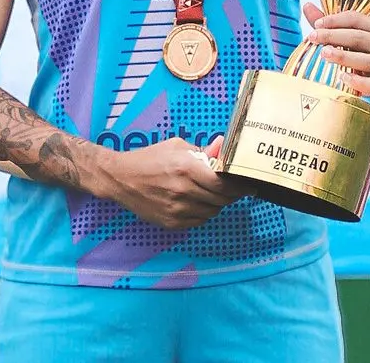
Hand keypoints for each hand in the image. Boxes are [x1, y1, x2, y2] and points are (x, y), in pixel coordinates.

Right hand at [102, 136, 243, 229]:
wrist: (120, 178)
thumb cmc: (149, 159)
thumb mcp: (176, 146)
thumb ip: (202, 151)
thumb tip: (223, 149)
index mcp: (186, 168)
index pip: (223, 184)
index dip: (239, 186)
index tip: (248, 185)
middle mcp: (183, 190)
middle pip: (221, 200)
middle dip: (232, 195)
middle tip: (234, 189)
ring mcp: (177, 209)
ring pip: (212, 212)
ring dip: (217, 204)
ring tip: (210, 193)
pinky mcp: (171, 222)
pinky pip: (199, 221)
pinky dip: (203, 212)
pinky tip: (196, 202)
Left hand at [303, 3, 369, 98]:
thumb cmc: (360, 49)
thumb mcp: (349, 33)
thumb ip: (329, 23)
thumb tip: (307, 6)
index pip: (354, 18)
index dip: (334, 20)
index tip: (316, 24)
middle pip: (356, 38)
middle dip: (333, 36)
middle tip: (313, 37)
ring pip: (364, 60)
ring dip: (343, 56)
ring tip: (324, 53)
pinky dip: (358, 81)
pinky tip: (342, 77)